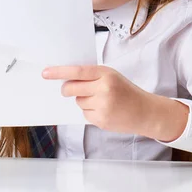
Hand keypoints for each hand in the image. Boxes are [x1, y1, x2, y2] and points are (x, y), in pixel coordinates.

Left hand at [42, 65, 188, 141]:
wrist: (145, 111)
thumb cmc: (127, 91)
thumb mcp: (112, 76)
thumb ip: (92, 76)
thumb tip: (67, 78)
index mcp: (106, 74)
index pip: (77, 71)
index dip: (59, 72)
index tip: (46, 73)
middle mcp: (103, 89)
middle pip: (71, 88)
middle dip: (67, 89)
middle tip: (69, 89)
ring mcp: (102, 106)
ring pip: (78, 102)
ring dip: (83, 101)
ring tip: (101, 101)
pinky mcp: (101, 120)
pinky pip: (84, 114)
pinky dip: (90, 112)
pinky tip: (104, 110)